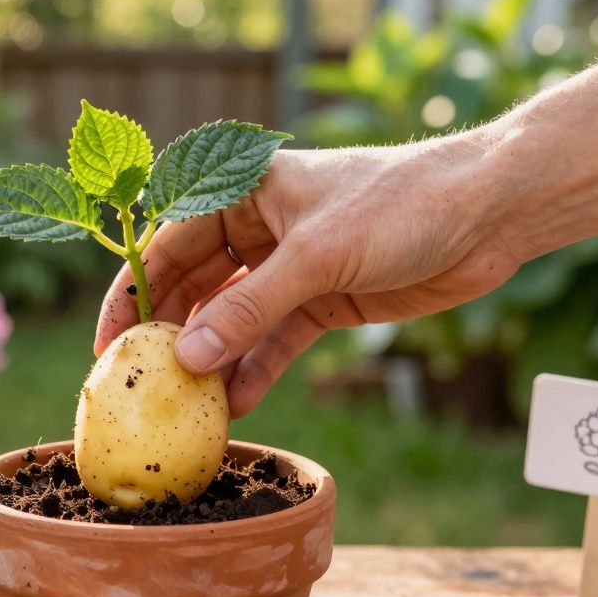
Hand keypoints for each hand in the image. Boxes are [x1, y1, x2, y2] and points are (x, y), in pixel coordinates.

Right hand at [94, 139, 523, 416]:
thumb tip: (187, 357)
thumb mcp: (315, 257)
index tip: (110, 345)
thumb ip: (249, 309)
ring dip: (213, 359)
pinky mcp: (323, 301)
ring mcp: (291, 268)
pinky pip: (274, 340)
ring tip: (186, 406)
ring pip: (234, 320)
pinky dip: (256, 369)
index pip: (168, 244)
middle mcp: (259, 227)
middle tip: (141, 385)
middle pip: (195, 286)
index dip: (134, 295)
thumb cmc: (400, 205)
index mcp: (243, 190)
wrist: (487, 214)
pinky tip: (236, 402)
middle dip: (171, 335)